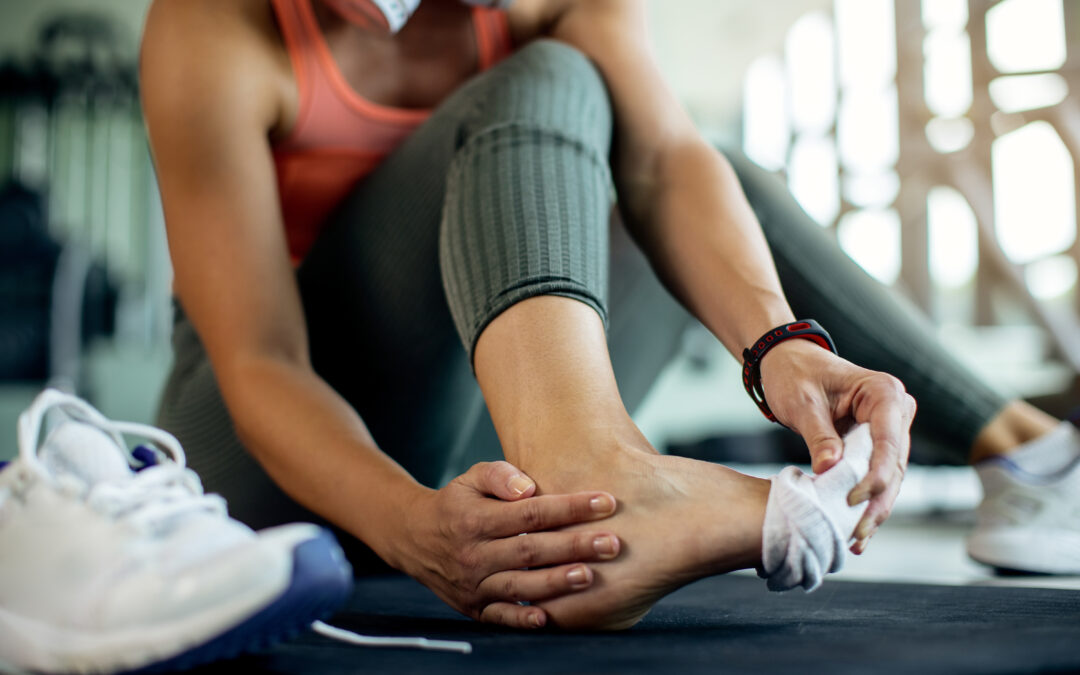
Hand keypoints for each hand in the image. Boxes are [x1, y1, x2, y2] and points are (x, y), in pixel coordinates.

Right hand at [389, 460, 620, 628]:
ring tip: (590, 575)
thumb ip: (499, 475)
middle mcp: (475, 554)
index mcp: (476, 520)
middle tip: (613, 542)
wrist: (415, 538)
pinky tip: (548, 617)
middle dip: (574, 546)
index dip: (569, 507)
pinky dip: (522, 618)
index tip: (606, 502)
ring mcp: (474, 584)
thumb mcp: (471, 478)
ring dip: (556, 582)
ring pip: (520, 584)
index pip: (530, 513)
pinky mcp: (475, 606)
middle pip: (531, 550)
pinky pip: (500, 616)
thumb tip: (528, 488)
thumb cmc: (457, 503)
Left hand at [758, 339, 916, 553]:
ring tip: (857, 540)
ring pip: (890, 477)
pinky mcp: (878, 444)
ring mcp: (891, 428)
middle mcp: (897, 410)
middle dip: (876, 502)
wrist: (788, 362)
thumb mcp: (802, 403)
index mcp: (884, 392)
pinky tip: (858, 530)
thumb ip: (818, 436)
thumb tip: (829, 471)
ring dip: (875, 509)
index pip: (888, 442)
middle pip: (894, 465)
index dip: (875, 476)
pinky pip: (877, 476)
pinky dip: (867, 501)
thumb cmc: (794, 375)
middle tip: (857, 534)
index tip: (853, 500)